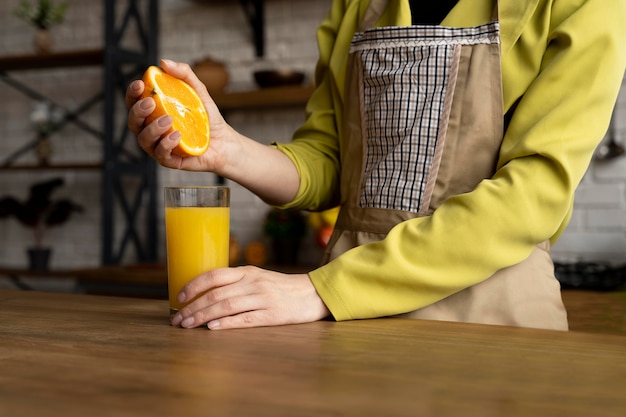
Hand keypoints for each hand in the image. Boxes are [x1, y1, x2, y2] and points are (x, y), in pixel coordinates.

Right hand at [125, 58, 233, 172]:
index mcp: (153, 112)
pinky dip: (166, 144)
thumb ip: (184, 75)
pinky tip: (177, 135)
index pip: (134, 102)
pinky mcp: (169, 160)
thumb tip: (163, 62)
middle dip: (138, 111)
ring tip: (168, 120)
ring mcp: (158, 146)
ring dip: (152, 129)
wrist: (224, 141)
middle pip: (133, 121)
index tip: (140, 84)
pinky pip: (160, 154)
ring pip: (143, 139)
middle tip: (152, 103)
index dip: (132, 93)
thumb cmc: (206, 117)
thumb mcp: (198, 91)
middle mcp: (151, 130)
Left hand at [170, 266, 330, 329]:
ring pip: (225, 306)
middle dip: (192, 307)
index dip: (194, 286)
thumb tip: (205, 294)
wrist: (312, 294)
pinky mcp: (271, 315)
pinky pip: (244, 319)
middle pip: (216, 294)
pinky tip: (212, 328)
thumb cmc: (280, 288)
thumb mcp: (258, 278)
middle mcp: (253, 283)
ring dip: (202, 317)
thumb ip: (236, 283)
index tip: (179, 297)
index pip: (214, 275)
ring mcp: (262, 299)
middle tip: (178, 319)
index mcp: (247, 272)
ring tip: (188, 326)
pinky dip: (226, 323)